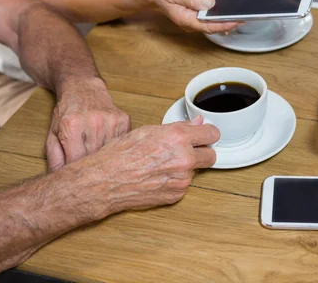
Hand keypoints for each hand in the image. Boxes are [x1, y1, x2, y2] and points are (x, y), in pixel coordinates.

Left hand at [45, 78, 130, 170]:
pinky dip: (115, 146)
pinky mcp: (123, 119)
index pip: (76, 160)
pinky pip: (121, 142)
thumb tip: (58, 180)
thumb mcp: (53, 133)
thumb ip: (54, 158)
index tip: (76, 177)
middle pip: (94, 157)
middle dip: (90, 165)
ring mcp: (110, 120)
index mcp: (72, 126)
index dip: (76, 171)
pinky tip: (107, 141)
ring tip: (97, 153)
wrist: (83, 88)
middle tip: (87, 168)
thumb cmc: (67, 113)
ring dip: (104, 156)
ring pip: (110, 152)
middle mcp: (93, 122)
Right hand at [87, 116, 217, 210]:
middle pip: (211, 155)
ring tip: (162, 164)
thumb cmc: (120, 154)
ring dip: (186, 168)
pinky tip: (158, 176)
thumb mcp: (148, 131)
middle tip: (189, 151)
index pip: (212, 134)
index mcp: (178, 137)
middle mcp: (184, 158)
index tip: (206, 136)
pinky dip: (175, 181)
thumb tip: (197, 123)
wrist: (105, 181)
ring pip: (196, 171)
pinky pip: (184, 185)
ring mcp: (182, 179)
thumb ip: (179, 127)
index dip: (209, 134)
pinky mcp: (177, 194)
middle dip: (203, 152)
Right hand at [128, 0, 239, 33]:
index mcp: (186, 20)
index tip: (237, 21)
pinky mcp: (197, 13)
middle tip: (245, 17)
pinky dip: (220, 12)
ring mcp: (194, 19)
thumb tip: (210, 3)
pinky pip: (210, 15)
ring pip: (213, 22)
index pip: (208, 26)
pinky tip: (229, 7)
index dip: (224, 24)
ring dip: (226, 18)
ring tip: (241, 13)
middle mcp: (192, 22)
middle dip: (229, 22)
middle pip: (214, 26)